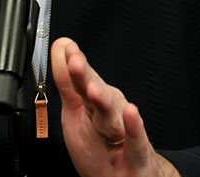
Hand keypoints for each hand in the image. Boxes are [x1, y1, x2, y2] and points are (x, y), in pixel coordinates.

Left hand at [50, 38, 180, 176]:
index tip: (67, 49)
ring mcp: (125, 130)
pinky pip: (136, 140)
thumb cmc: (100, 148)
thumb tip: (61, 46)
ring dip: (103, 101)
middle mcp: (111, 111)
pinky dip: (134, 127)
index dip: (74, 66)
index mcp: (95, 101)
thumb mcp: (75, 114)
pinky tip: (131, 113)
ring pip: (112, 115)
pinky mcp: (138, 153)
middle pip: (95, 92)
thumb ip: (67, 82)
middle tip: (75, 63)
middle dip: (85, 78)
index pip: (82, 80)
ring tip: (93, 91)